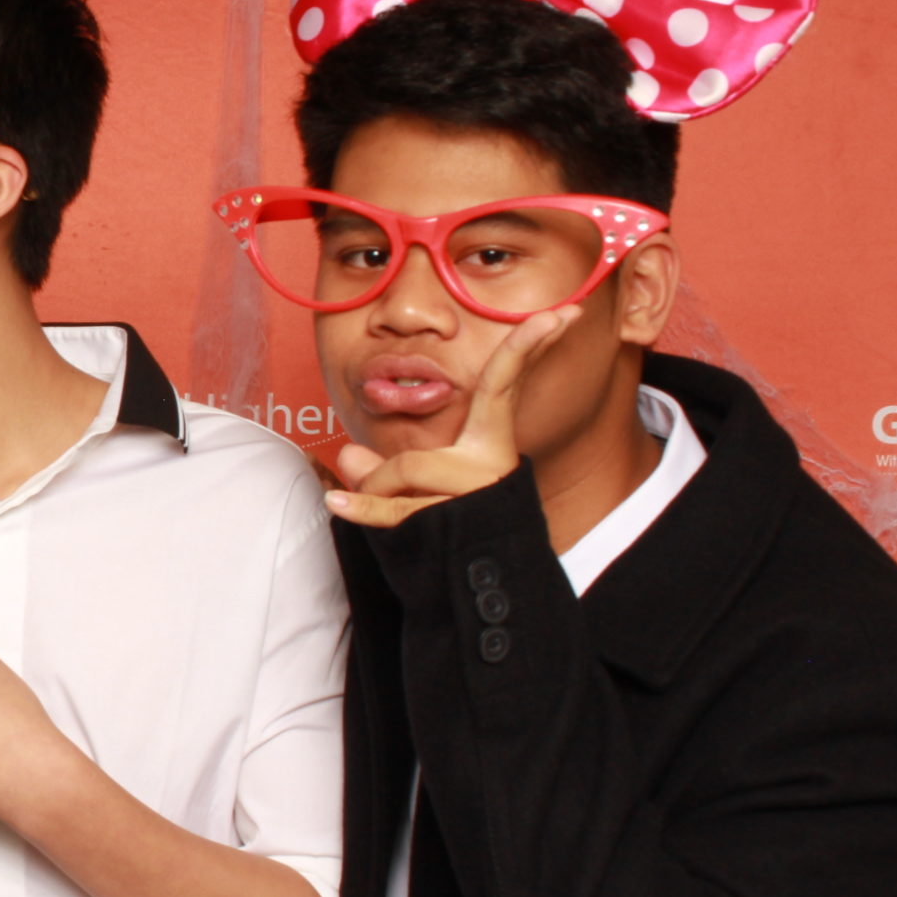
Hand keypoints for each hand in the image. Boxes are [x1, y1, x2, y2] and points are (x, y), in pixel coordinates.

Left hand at [326, 306, 578, 529]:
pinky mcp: (458, 528)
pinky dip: (361, 510)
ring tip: (361, 509)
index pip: (505, 385)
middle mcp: (491, 471)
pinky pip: (396, 516)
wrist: (484, 584)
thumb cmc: (456, 530)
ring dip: (375, 499)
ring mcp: (478, 501)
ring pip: (405, 485)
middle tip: (362, 481)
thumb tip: (350, 458)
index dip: (530, 346)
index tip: (561, 312)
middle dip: (384, 477)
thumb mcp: (421, 487)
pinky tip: (336, 503)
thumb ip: (386, 468)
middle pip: (418, 459)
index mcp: (492, 447)